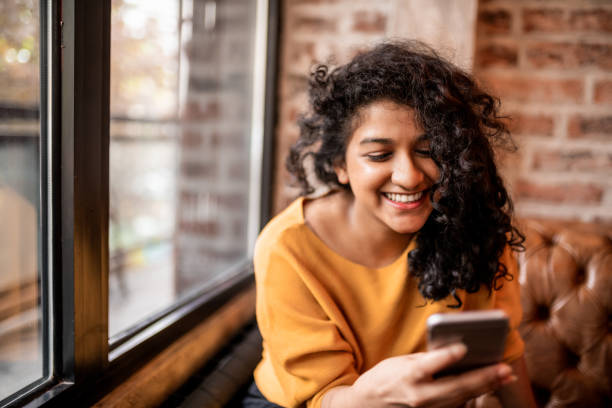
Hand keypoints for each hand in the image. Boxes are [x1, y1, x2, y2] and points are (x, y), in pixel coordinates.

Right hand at [323, 343, 515, 407]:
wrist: (367, 406)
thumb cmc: (383, 379)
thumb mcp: (400, 362)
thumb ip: (425, 360)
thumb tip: (452, 353)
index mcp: (408, 375)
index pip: (432, 364)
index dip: (449, 356)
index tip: (464, 347)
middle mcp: (420, 395)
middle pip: (457, 386)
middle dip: (484, 377)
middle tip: (505, 369)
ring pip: (462, 398)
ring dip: (485, 387)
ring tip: (504, 377)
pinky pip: (456, 406)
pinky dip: (472, 396)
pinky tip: (486, 388)